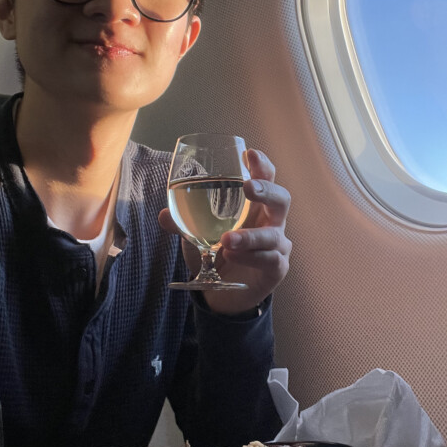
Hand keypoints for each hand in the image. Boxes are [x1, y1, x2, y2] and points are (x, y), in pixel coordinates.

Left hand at [159, 148, 290, 314]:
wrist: (221, 292)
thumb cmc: (215, 253)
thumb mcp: (196, 235)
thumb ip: (182, 223)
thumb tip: (164, 214)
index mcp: (254, 206)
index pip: (266, 179)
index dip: (262, 165)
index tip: (248, 153)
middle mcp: (271, 222)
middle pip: (281, 199)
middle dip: (267, 190)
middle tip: (248, 187)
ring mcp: (277, 245)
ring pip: (273, 235)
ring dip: (250, 236)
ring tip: (227, 239)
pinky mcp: (277, 269)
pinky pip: (269, 259)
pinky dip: (249, 257)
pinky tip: (231, 256)